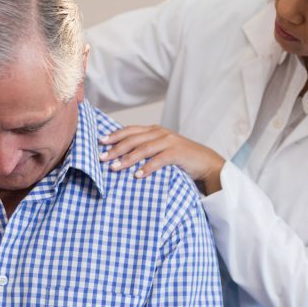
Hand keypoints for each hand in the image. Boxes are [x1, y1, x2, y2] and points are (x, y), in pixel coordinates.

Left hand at [99, 125, 224, 193]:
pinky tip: (137, 175)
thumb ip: (146, 149)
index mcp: (155, 130)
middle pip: (133, 139)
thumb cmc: (181, 159)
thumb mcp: (162, 150)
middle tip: (102, 158)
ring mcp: (170, 142)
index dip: (115, 135)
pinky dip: (147, 167)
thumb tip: (122, 156)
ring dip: (128, 159)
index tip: (100, 142)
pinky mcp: (178, 153)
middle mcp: (161, 133)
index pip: (130, 130)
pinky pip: (159, 160)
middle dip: (116, 148)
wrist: (206, 163)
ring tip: (115, 168)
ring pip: (143, 149)